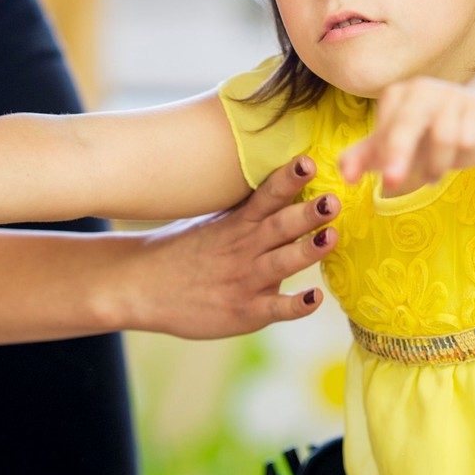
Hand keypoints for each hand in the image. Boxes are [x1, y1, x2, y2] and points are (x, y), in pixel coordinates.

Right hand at [131, 156, 341, 338]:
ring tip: (332, 236)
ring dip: (307, 251)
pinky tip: (314, 297)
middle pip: (279, 227)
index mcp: (237, 223)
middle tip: (333, 200)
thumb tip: (287, 180)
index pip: (266, 196)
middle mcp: (243, 249)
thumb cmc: (183, 250)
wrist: (141, 287)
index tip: (308, 162)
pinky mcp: (244, 312)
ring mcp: (244, 281)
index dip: (287, 179)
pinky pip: (274, 309)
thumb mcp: (213, 221)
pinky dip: (295, 304)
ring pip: (281, 264)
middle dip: (307, 213)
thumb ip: (249, 207)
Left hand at [337, 77, 474, 195]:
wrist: (471, 125)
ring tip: (433, 174)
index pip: (385, 127)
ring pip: (444, 138)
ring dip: (436, 166)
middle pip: (408, 123)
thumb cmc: (422, 137)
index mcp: (396, 94)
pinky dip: (462, 159)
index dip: (383, 154)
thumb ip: (361, 159)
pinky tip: (459, 156)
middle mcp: (422, 89)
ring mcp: (452, 95)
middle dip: (398, 153)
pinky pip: (468, 143)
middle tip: (390, 183)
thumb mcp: (389, 147)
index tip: (383, 177)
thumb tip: (345, 176)